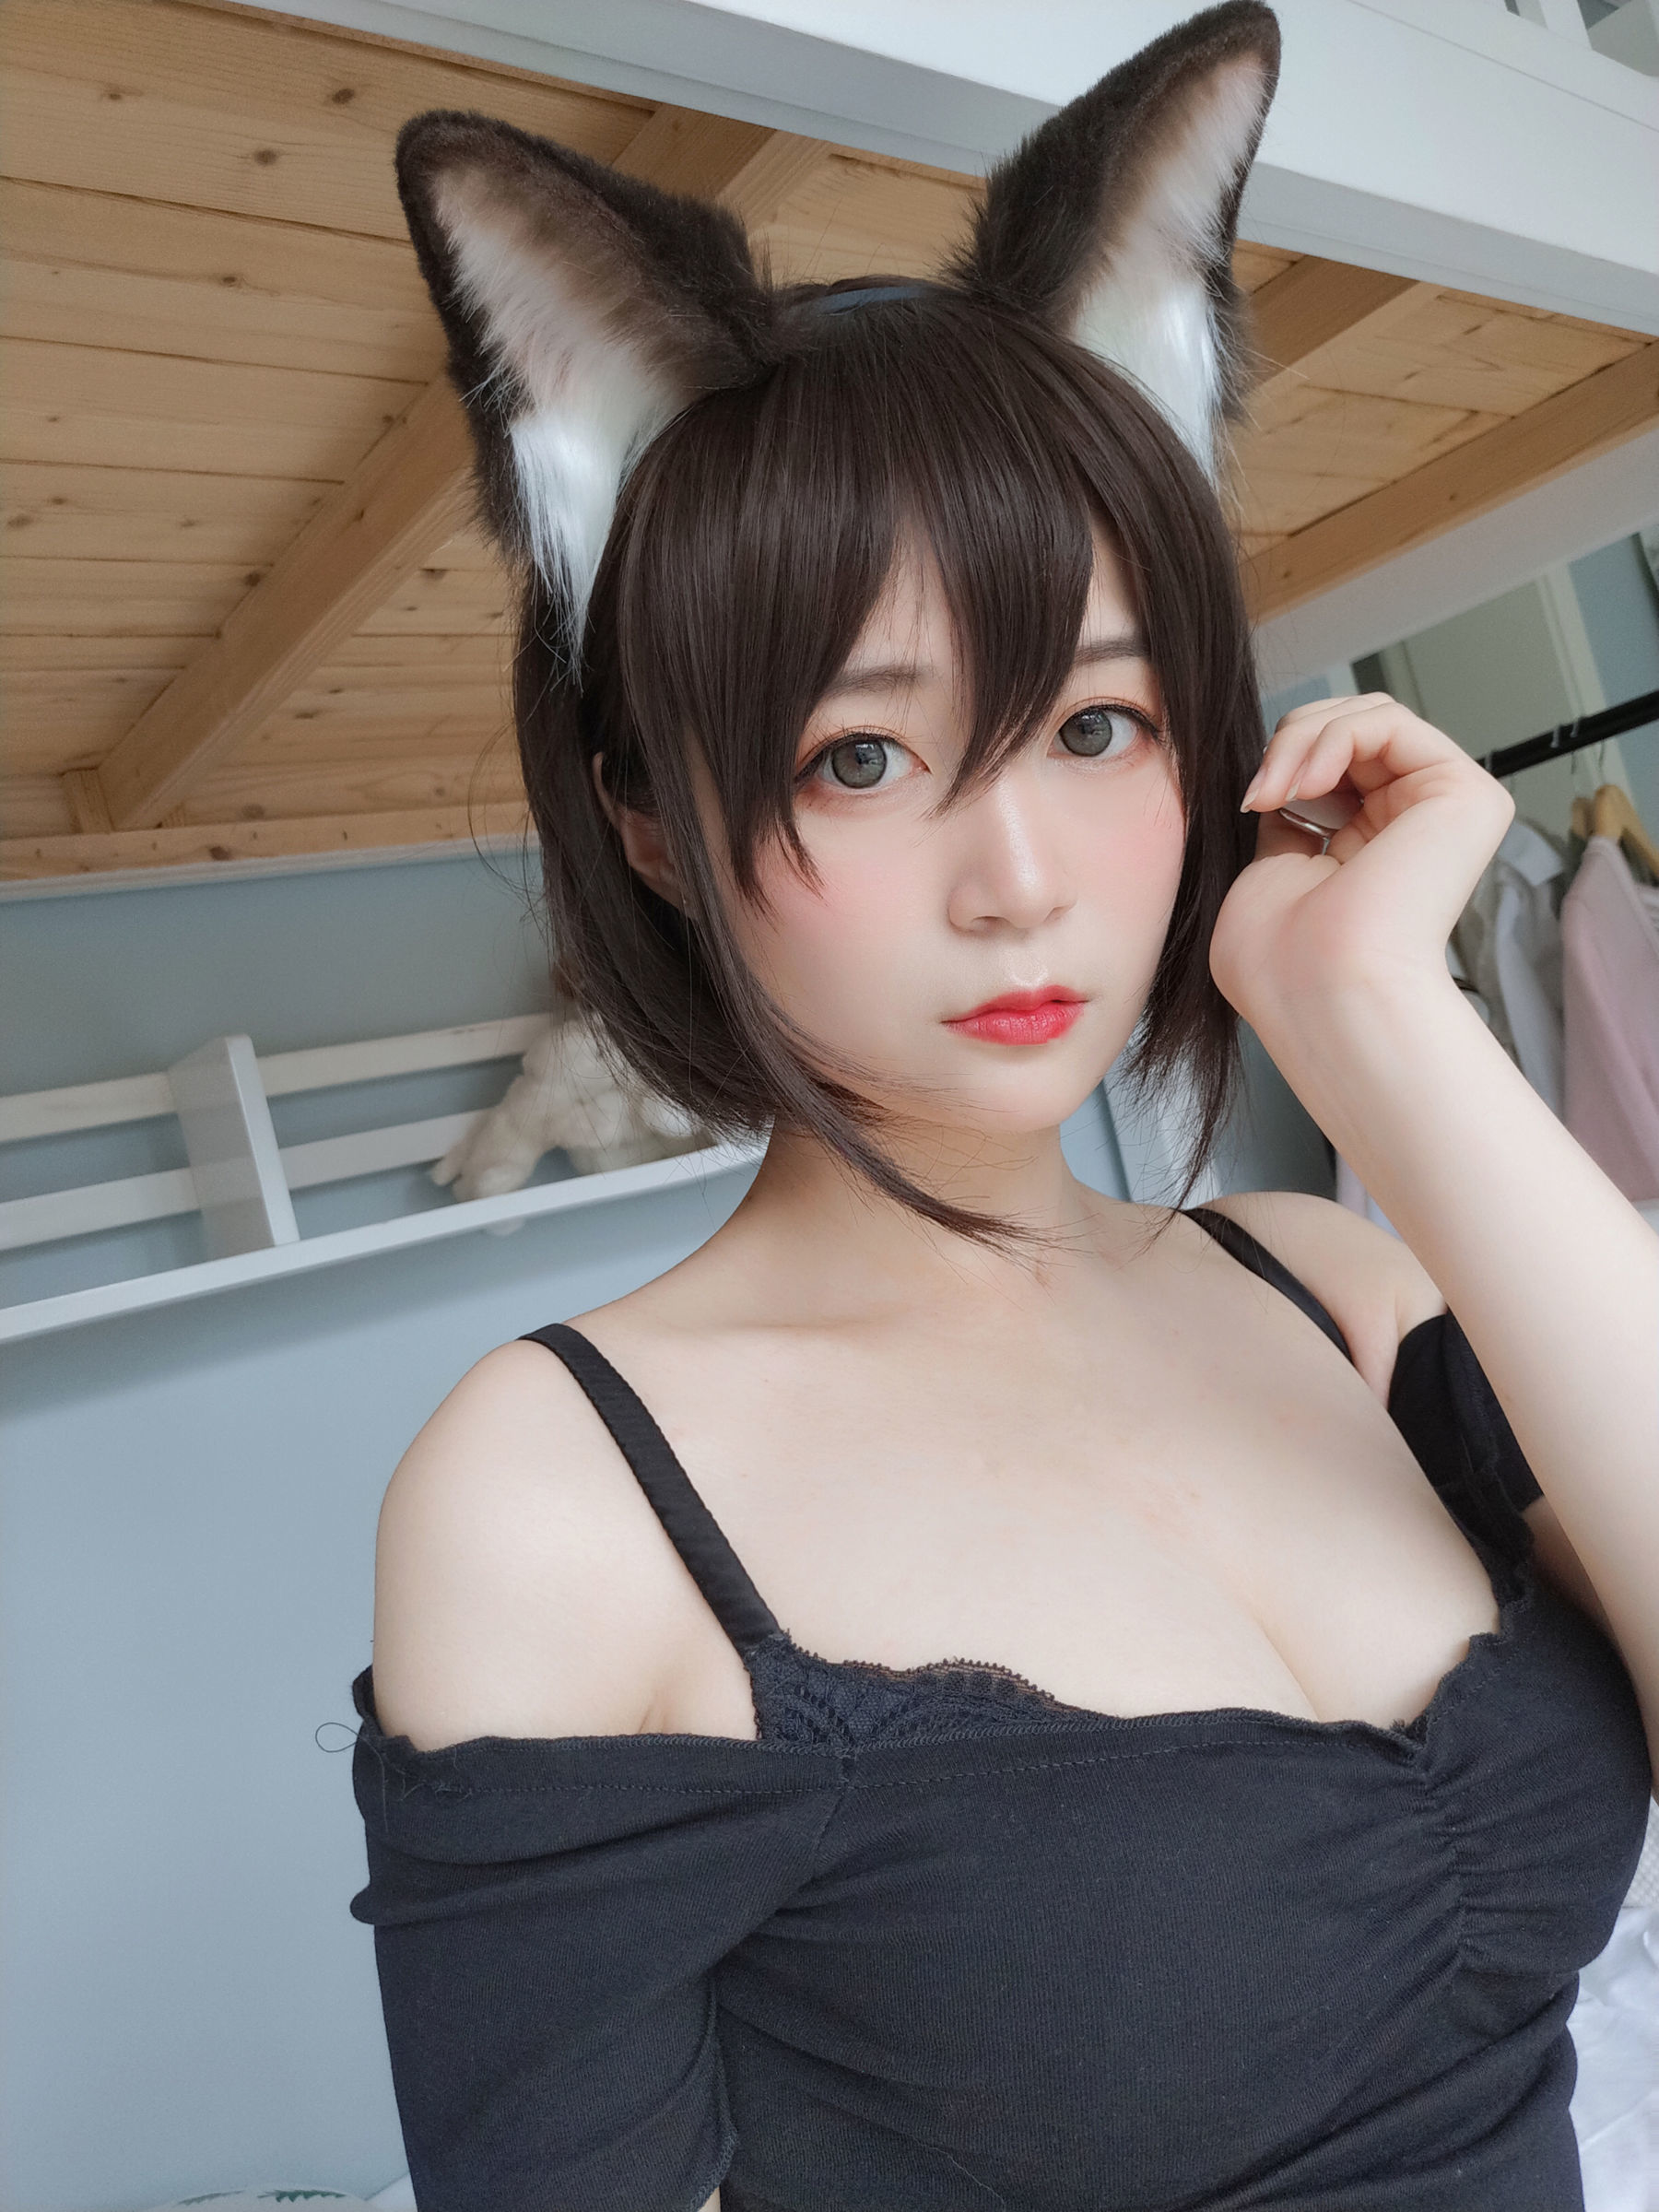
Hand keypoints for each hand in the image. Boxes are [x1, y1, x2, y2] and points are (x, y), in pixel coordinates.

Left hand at [1209, 693, 1514, 1034]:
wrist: (1321, 992)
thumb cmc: (1283, 964)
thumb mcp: (1267, 872)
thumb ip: (1285, 820)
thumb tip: (1280, 775)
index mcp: (1368, 845)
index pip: (1330, 761)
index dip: (1282, 762)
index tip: (1248, 803)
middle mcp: (1412, 824)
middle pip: (1350, 727)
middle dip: (1290, 742)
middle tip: (1259, 793)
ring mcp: (1444, 807)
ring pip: (1367, 716)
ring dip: (1302, 741)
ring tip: (1275, 792)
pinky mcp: (1466, 794)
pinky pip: (1389, 720)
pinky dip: (1332, 737)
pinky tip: (1305, 782)